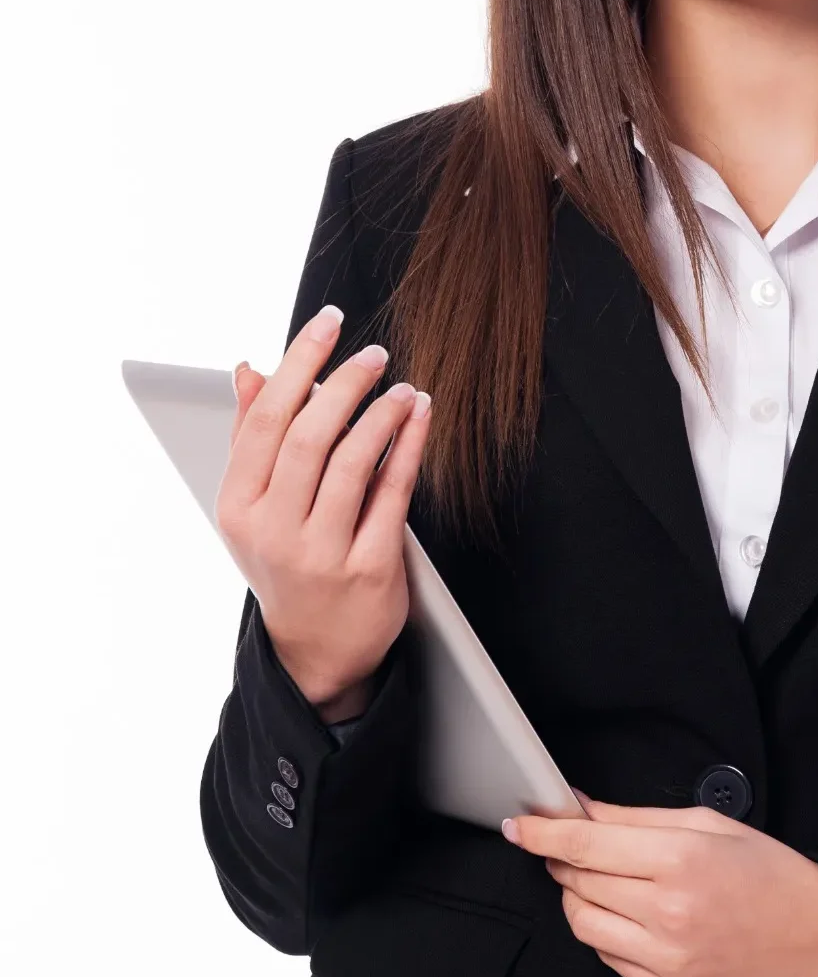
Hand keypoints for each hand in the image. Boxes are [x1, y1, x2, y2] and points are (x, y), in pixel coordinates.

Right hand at [215, 306, 431, 711]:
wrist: (316, 652)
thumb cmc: (288, 562)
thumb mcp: (256, 508)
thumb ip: (254, 437)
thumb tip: (250, 369)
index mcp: (239, 506)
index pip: (266, 419)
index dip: (299, 362)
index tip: (329, 323)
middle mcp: (274, 530)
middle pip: (309, 436)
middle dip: (345, 383)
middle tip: (374, 354)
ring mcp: (321, 552)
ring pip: (353, 462)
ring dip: (381, 413)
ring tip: (400, 386)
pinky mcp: (368, 568)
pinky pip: (394, 492)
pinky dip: (409, 445)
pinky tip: (420, 416)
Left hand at [502, 794, 817, 976]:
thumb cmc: (771, 874)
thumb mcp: (709, 825)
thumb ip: (637, 819)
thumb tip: (581, 808)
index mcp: (679, 860)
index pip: (585, 845)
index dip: (543, 834)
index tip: (518, 825)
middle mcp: (667, 912)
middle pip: (579, 882)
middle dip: (564, 860)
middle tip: (570, 847)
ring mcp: (665, 960)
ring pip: (584, 924)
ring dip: (579, 898)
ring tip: (602, 882)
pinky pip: (609, 960)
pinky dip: (606, 933)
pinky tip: (630, 916)